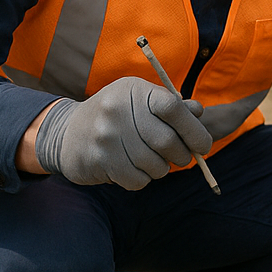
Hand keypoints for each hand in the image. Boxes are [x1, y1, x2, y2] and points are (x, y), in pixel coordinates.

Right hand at [34, 76, 211, 188]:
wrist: (67, 133)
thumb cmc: (117, 116)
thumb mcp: (141, 101)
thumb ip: (172, 106)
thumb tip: (198, 112)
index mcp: (134, 90)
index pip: (173, 107)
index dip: (194, 129)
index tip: (203, 145)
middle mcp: (117, 109)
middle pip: (167, 141)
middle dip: (182, 155)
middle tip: (181, 157)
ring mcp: (106, 136)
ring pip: (155, 165)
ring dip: (161, 169)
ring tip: (151, 160)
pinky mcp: (99, 161)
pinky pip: (139, 181)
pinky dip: (143, 179)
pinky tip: (132, 168)